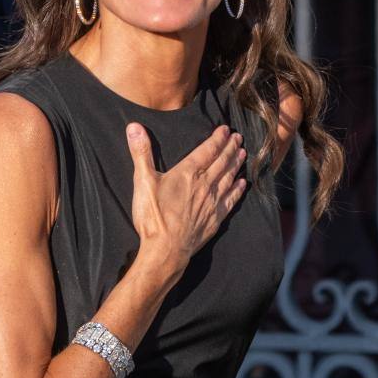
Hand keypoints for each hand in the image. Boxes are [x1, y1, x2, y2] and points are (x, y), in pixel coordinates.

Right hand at [126, 122, 246, 277]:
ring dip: (236, 164)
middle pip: (222, 161)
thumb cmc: (153, 217)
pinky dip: (238, 189)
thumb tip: (134, 127)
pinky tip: (243, 183)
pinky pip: (231, 199)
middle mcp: (204, 184)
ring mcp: (212, 202)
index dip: (218, 138)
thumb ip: (141, 153)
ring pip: (229, 177)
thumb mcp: (143, 182)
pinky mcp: (215, 218)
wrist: (166, 250)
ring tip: (243, 153)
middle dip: (230, 147)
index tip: (226, 129)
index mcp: (187, 173)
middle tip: (238, 137)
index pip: (207, 150)